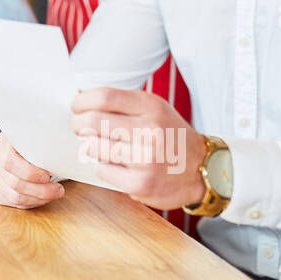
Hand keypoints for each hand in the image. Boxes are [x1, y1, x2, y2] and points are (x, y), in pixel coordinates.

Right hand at [0, 132, 64, 208]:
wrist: (21, 146)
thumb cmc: (36, 143)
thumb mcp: (40, 136)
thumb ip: (46, 145)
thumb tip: (64, 155)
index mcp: (3, 141)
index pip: (10, 161)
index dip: (30, 173)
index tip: (48, 176)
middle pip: (14, 182)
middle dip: (40, 190)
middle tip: (59, 190)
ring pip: (13, 196)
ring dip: (37, 199)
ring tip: (53, 195)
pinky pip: (11, 202)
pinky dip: (29, 203)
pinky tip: (41, 199)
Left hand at [70, 86, 206, 208]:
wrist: (203, 169)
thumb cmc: (169, 136)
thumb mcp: (155, 109)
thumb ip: (124, 104)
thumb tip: (83, 104)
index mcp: (151, 107)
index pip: (104, 97)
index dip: (82, 101)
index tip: (77, 107)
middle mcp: (150, 130)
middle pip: (93, 121)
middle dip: (78, 124)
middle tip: (79, 127)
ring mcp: (147, 158)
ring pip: (94, 147)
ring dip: (89, 146)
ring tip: (96, 146)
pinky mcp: (142, 182)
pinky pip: (102, 170)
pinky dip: (101, 166)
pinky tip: (111, 164)